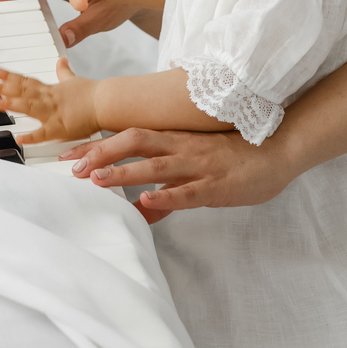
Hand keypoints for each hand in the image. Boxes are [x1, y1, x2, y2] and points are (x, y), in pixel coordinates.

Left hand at [0, 56, 97, 142]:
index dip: (8, 76)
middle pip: (22, 92)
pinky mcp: (61, 129)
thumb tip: (61, 60)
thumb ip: (64, 72)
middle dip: (3, 88)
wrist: (106, 103)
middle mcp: (48, 99)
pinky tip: (19, 137)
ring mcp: (53, 113)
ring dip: (11, 104)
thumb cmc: (91, 94)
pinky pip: (44, 134)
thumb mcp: (74, 79)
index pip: (25, 81)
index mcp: (50, 90)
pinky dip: (32, 136)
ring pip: (29, 107)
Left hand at [58, 127, 294, 220]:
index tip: (68, 154)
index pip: (129, 137)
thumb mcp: (197, 171)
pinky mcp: (216, 185)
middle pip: (135, 141)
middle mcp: (182, 147)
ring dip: (125, 171)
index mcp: (175, 140)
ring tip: (98, 179)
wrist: (277, 153)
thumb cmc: (236, 160)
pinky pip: (188, 191)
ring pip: (156, 165)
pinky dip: (166, 197)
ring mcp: (198, 164)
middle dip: (102, 153)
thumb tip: (142, 210)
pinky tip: (147, 203)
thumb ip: (168, 190)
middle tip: (73, 166)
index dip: (98, 145)